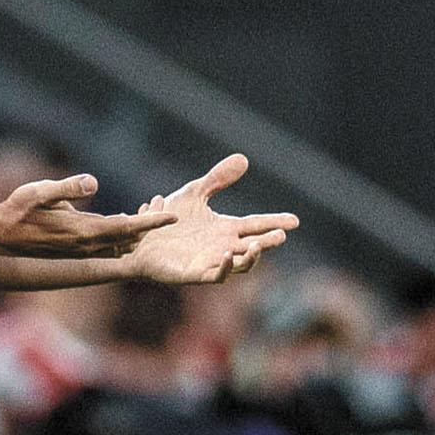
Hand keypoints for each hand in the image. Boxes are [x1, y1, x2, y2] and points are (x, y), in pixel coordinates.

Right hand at [0, 174, 176, 258]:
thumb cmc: (18, 209)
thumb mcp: (40, 191)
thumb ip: (67, 187)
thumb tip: (93, 182)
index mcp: (82, 231)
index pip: (125, 227)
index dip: (150, 223)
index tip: (172, 217)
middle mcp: (85, 245)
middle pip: (127, 238)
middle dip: (148, 226)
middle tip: (167, 212)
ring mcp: (80, 250)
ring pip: (118, 244)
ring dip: (135, 232)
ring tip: (151, 214)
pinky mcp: (75, 249)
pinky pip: (107, 245)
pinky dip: (121, 236)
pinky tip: (125, 225)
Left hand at [128, 154, 297, 282]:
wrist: (139, 238)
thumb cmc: (168, 220)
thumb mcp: (194, 193)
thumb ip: (217, 178)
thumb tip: (244, 159)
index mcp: (226, 229)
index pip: (256, 224)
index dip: (275, 222)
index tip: (295, 220)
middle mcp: (223, 247)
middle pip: (253, 246)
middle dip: (268, 242)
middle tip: (281, 234)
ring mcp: (210, 262)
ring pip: (239, 265)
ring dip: (250, 257)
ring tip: (256, 244)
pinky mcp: (194, 274)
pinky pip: (215, 275)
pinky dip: (225, 268)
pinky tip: (229, 255)